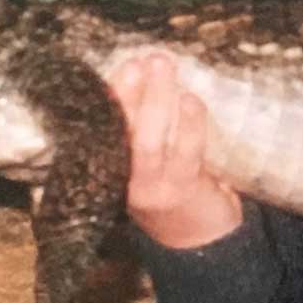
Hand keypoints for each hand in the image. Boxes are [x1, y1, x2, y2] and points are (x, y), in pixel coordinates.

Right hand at [107, 54, 242, 248]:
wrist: (201, 244)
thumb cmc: (174, 192)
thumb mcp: (149, 166)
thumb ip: (143, 133)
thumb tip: (149, 77)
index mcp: (110, 168)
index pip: (102, 127)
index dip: (109, 96)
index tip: (120, 66)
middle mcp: (123, 179)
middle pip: (119, 130)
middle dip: (128, 91)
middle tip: (142, 58)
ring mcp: (152, 187)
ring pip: (149, 140)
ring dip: (156, 99)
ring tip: (163, 66)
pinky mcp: (181, 191)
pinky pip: (185, 153)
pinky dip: (189, 125)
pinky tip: (191, 100)